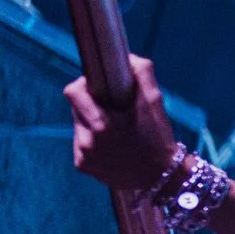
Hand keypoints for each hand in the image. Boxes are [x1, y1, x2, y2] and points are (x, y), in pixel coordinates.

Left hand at [65, 56, 178, 191]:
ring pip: (79, 125)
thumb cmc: (159, 137)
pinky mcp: (82, 166)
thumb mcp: (155, 104)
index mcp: (102, 123)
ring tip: (116, 132)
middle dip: (91, 105)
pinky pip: (81, 144)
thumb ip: (142, 75)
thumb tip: (129, 56)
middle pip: (76, 108)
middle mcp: (87, 141)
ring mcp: (83, 155)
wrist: (161, 177)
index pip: (73, 92)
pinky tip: (112, 148)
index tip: (98, 87)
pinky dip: (93, 142)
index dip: (84, 85)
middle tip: (113, 111)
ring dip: (92, 123)